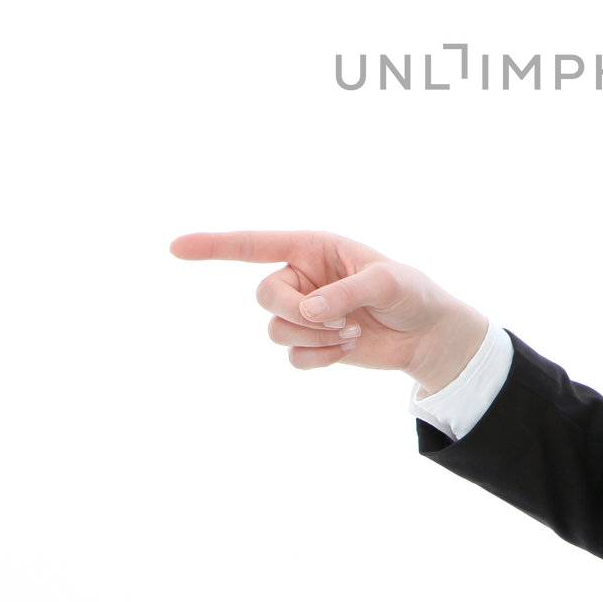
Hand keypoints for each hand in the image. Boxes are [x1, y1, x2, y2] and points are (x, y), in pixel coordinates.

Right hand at [168, 228, 485, 386]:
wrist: (427, 335)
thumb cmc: (412, 294)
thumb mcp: (390, 282)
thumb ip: (347, 291)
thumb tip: (308, 309)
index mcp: (314, 248)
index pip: (255, 244)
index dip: (215, 245)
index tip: (175, 248)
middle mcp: (302, 277)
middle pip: (264, 295)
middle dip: (294, 312)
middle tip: (335, 319)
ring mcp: (303, 311)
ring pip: (275, 329)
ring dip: (313, 337)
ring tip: (351, 332)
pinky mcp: (310, 342)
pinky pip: (292, 356)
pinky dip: (318, 357)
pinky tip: (345, 350)